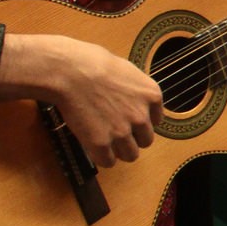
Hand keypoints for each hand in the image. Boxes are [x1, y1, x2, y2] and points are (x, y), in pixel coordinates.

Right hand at [0, 32, 162, 168]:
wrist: (70, 71)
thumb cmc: (92, 63)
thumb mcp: (126, 71)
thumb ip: (135, 90)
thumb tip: (132, 98)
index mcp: (152, 95)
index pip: (156, 121)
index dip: (140, 121)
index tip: (127, 119)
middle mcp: (141, 116)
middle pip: (146, 140)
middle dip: (132, 138)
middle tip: (115, 131)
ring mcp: (122, 131)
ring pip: (131, 155)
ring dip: (119, 150)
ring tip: (105, 141)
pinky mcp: (101, 143)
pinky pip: (108, 161)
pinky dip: (102, 157)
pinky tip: (93, 146)